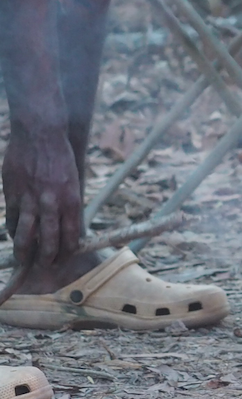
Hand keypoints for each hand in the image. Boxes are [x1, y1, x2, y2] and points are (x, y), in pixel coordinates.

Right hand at [2, 125, 81, 267]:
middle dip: (47, 258)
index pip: (71, 234)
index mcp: (71, 198)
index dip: (66, 250)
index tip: (64, 257)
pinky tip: (14, 234)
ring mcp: (30, 200)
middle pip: (48, 241)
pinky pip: (11, 220)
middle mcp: (51, 202)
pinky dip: (13, 231)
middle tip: (45, 265)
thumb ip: (68, 201)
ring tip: (24, 260)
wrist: (41, 134)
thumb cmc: (60, 155)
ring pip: (25, 236)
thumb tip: (67, 223)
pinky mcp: (13, 195)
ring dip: (25, 252)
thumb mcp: (73, 178)